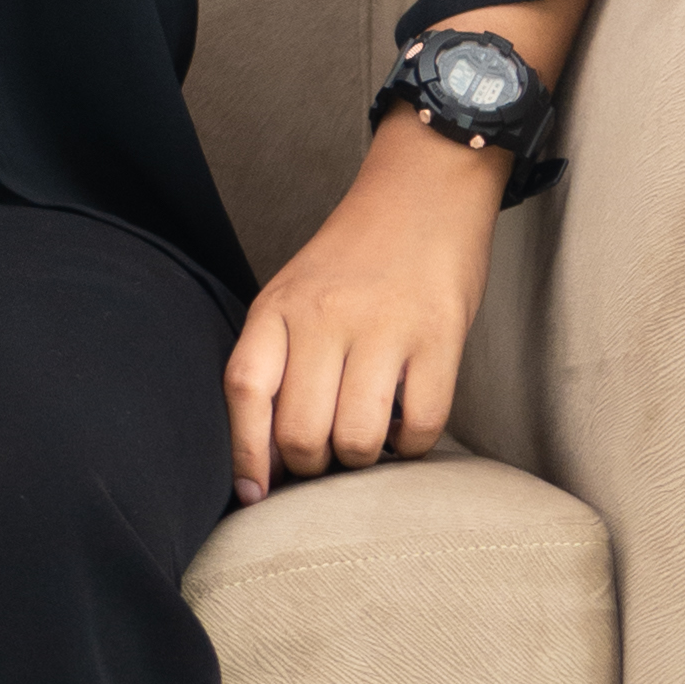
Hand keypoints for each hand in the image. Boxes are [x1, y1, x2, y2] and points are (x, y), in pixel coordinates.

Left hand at [223, 117, 503, 497]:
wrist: (424, 188)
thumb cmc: (355, 257)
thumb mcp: (295, 292)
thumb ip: (278, 357)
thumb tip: (267, 454)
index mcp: (279, 307)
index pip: (246, 391)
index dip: (245, 454)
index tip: (253, 494)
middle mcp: (324, 317)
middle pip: (301, 433)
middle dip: (314, 466)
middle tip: (329, 455)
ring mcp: (384, 326)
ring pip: (357, 440)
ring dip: (362, 460)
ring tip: (368, 439)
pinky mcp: (439, 336)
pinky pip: (421, 426)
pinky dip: (412, 446)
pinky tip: (408, 427)